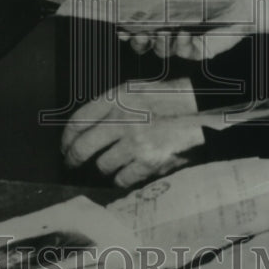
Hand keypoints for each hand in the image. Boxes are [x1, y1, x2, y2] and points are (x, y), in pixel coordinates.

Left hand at [61, 78, 204, 187]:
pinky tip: (126, 173)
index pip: (78, 121)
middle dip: (73, 159)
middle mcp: (123, 119)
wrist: (204, 109)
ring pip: (102, 166)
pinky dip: (121, 178)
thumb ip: (110, 105)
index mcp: (117, 98)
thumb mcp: (135, 90)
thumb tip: (84, 128)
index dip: (66, 138)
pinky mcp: (150, 162)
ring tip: (109, 164)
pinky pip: (123, 179)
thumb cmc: (168, 99)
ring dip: (103, 167)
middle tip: (72, 163)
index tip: (65, 146)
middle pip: (82, 147)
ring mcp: (136, 143)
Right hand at [117, 0, 268, 59]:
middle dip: (141, 42)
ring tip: (170, 31)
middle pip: (147, 45)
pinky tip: (185, 33)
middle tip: (140, 36)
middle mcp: (173, 31)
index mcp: (164, 16)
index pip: (141, 27)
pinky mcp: (202, 50)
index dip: (129, 31)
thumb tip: (129, 19)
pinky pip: (186, 52)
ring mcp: (187, 43)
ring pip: (164, 50)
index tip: (120, 30)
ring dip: (162, 41)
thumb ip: (153, 9)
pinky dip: (183, 43)